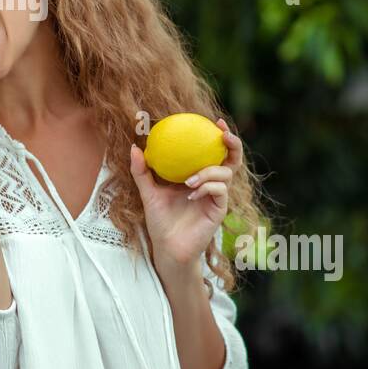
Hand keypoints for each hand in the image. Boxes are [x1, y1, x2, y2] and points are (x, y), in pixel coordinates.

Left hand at [129, 117, 242, 276]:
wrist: (166, 247)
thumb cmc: (160, 220)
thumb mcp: (148, 192)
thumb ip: (142, 171)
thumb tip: (134, 147)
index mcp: (199, 176)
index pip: (214, 152)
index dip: (220, 136)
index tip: (215, 121)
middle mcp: (212, 184)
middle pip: (232, 160)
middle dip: (233, 144)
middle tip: (223, 134)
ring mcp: (217, 197)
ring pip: (225, 174)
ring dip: (208, 172)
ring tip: (189, 181)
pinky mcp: (219, 210)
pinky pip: (219, 192)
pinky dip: (207, 188)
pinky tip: (191, 194)